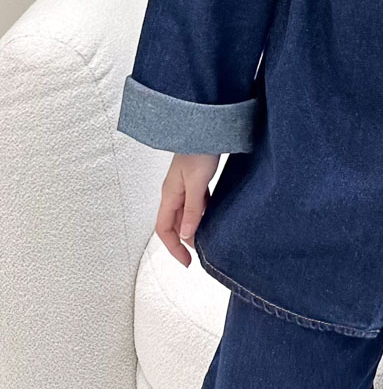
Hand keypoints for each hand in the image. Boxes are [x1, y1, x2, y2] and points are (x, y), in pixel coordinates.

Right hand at [156, 152, 219, 266]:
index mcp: (169, 194)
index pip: (164, 229)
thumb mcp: (196, 183)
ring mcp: (184, 187)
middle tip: (201, 252)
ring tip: (207, 238)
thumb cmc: (198, 149)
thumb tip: (186, 234)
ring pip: (186, 215)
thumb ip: (192, 209)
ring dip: (194, 228)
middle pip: (175, 224)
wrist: (205, 127)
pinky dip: (202, 214)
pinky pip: (196, 204)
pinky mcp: (196, 180)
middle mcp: (174, 192)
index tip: (186, 262)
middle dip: (185, 241)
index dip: (173, 248)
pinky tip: (212, 217)